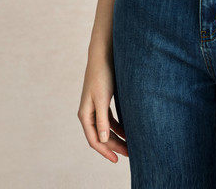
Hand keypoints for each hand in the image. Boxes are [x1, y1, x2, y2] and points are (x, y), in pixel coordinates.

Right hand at [78, 48, 127, 163]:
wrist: (103, 54)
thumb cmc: (102, 75)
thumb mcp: (102, 98)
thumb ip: (102, 119)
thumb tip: (103, 140)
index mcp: (85, 114)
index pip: (94, 140)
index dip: (105, 151)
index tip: (117, 159)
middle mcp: (88, 113)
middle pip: (101, 136)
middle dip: (114, 146)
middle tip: (130, 154)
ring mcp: (95, 107)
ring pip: (106, 128)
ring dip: (117, 137)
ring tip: (130, 145)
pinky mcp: (103, 100)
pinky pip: (109, 119)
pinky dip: (118, 126)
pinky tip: (128, 130)